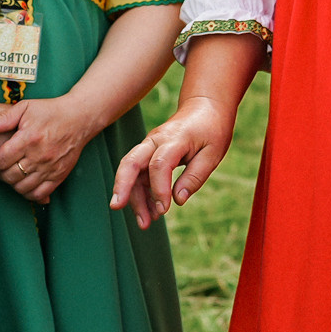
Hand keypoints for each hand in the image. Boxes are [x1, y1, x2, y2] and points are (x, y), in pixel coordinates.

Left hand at [0, 98, 97, 203]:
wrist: (80, 118)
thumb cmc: (51, 111)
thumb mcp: (25, 107)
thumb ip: (3, 118)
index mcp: (28, 139)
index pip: (1, 160)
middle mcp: (39, 156)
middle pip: (9, 176)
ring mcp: (50, 167)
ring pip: (22, 187)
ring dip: (11, 184)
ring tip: (9, 175)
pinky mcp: (59, 175)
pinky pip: (40, 193)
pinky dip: (28, 193)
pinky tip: (24, 185)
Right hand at [110, 96, 234, 228]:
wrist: (205, 107)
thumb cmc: (212, 129)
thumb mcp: (213, 153)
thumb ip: (195, 176)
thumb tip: (177, 200)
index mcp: (175, 138)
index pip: (159, 164)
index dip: (158, 189)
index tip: (165, 210)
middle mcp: (156, 140)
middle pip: (131, 161)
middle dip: (122, 185)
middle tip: (117, 207)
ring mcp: (150, 145)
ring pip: (133, 172)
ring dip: (134, 197)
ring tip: (144, 224)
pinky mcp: (149, 153)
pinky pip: (140, 174)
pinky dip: (142, 193)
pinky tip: (151, 212)